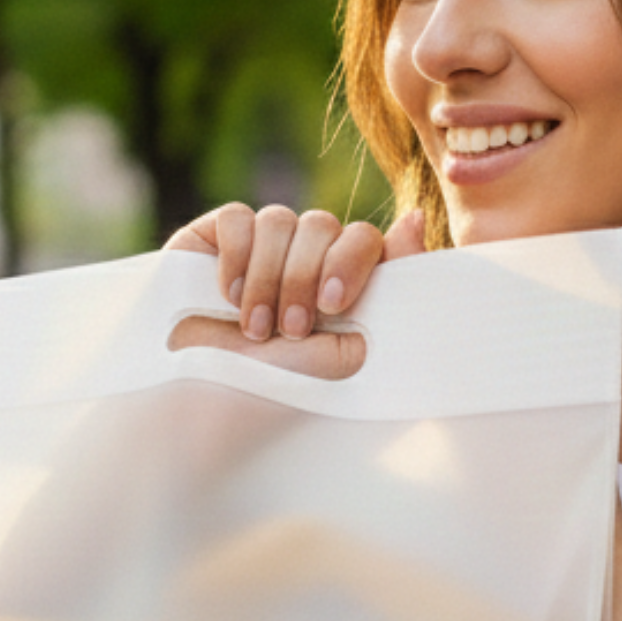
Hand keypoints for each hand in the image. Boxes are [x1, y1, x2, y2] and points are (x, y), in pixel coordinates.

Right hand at [164, 202, 425, 378]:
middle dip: (305, 278)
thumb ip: (387, 286)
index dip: (352, 260)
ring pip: (280, 220)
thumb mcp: (347, 348)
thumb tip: (417, 217)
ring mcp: (258, 249)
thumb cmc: (278, 390)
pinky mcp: (213, 242)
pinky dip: (236, 256)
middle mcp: (301, 261)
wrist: (204, 403)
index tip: (334, 305)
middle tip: (289, 331)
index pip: (363, 239)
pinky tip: (227, 297)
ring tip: (253, 329)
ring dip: (270, 277)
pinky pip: (237, 218)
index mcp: (339, 285)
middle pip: (323, 224)